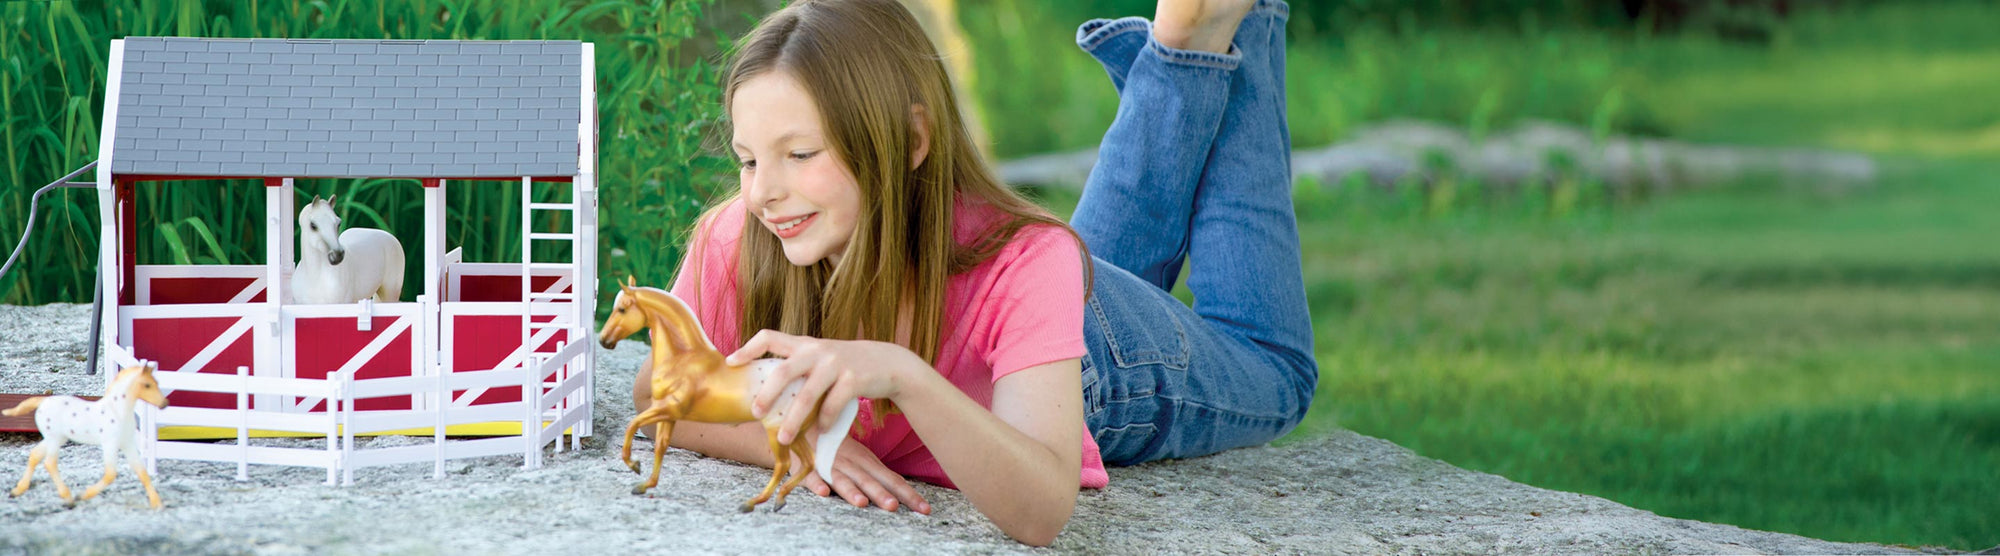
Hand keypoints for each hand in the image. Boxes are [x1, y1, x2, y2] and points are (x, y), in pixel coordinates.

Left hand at [727, 329, 929, 444]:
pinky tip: (821, 431)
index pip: (769, 336)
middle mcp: (816, 351)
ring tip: (783, 437)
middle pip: (783, 371)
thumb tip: (767, 396)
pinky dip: (824, 422)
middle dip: (766, 393)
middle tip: (755, 412)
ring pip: (807, 395)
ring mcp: (835, 364)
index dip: (748, 348)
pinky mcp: (853, 379)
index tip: (731, 363)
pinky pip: (832, 406)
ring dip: (793, 420)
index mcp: (803, 344)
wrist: (887, 363)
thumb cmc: (845, 366)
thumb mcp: (821, 358)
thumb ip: (798, 368)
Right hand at [795, 436, 931, 513]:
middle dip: (881, 494)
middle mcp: (851, 463)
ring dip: (851, 491)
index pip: (892, 480)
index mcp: (867, 462)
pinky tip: (823, 492)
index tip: (925, 509)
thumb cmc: (840, 448)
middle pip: (868, 481)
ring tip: (861, 502)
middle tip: (893, 507)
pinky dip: (816, 483)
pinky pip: (811, 476)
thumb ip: (880, 475)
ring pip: (841, 479)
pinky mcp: (807, 468)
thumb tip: (905, 491)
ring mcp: (829, 465)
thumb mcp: (864, 458)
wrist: (808, 424)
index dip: (908, 494)